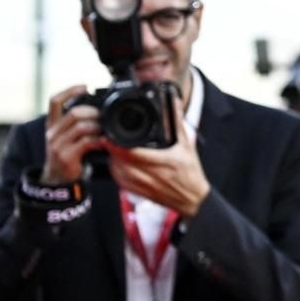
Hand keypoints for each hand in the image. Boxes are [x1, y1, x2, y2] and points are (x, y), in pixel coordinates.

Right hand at [41, 86, 102, 185]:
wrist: (57, 180)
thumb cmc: (67, 155)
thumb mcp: (65, 137)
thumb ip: (75, 124)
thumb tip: (97, 110)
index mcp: (52, 124)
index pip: (54, 101)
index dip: (70, 91)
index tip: (85, 87)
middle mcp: (52, 133)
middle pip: (73, 113)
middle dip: (93, 112)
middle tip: (104, 115)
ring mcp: (58, 145)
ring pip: (81, 126)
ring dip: (97, 126)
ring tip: (105, 129)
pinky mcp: (66, 156)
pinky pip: (86, 142)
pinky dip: (98, 140)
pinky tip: (104, 141)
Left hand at [105, 90, 209, 214]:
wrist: (191, 199)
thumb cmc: (190, 172)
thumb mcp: (187, 145)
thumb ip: (177, 123)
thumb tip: (173, 101)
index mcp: (165, 162)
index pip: (134, 154)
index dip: (117, 146)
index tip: (108, 136)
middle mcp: (153, 176)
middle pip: (121, 163)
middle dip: (112, 150)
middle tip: (108, 138)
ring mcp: (144, 186)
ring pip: (118, 172)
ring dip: (112, 160)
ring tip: (113, 148)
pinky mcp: (138, 193)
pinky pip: (119, 180)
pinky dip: (115, 170)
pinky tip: (117, 162)